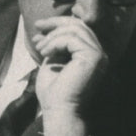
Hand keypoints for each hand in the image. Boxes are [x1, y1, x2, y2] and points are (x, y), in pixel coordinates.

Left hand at [32, 17, 108, 135]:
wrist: (60, 112)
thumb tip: (42, 31)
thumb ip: (52, 46)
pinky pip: (71, 39)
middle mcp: (99, 54)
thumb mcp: (51, 63)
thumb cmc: (55, 94)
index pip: (78, 29)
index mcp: (90, 56)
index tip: (38, 25)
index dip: (58, 23)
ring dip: (53, 36)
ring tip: (40, 49)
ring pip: (74, 29)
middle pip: (78, 25)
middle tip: (37, 27)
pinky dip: (55, 42)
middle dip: (55, 23)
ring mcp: (99, 55)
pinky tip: (45, 53)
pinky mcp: (93, 57)